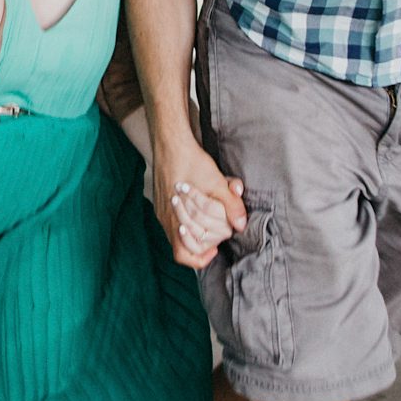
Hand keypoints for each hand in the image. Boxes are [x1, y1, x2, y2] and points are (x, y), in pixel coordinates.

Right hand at [151, 138, 247, 268]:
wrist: (171, 142)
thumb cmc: (192, 162)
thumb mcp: (217, 183)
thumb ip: (230, 205)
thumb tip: (241, 226)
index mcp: (177, 219)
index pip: (185, 254)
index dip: (201, 258)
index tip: (215, 249)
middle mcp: (166, 219)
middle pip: (182, 247)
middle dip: (201, 245)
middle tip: (216, 237)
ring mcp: (161, 211)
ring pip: (176, 236)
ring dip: (193, 234)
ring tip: (208, 226)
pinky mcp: (160, 203)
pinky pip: (171, 223)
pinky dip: (186, 224)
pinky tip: (197, 213)